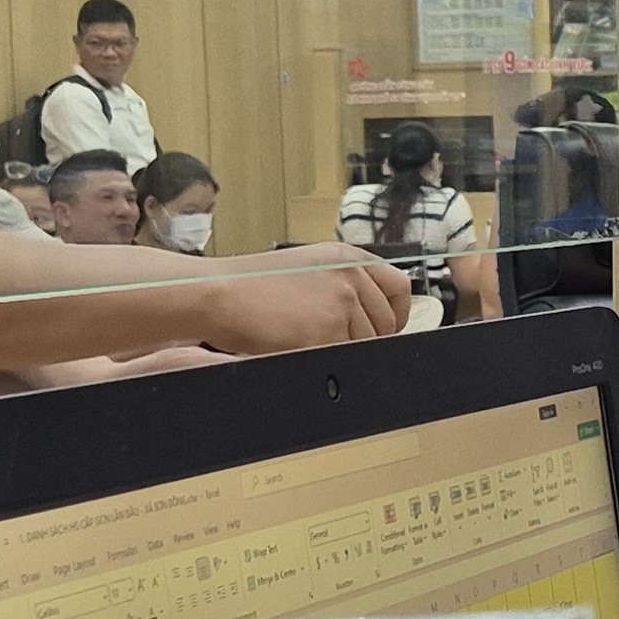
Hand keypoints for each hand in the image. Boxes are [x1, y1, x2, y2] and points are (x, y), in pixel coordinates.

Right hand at [191, 245, 408, 353]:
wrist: (219, 293)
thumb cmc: (252, 283)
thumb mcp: (307, 265)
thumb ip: (343, 281)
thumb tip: (370, 311)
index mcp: (348, 257)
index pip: (399, 287)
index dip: (396, 313)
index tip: (387, 327)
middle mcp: (350, 277)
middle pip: (386, 323)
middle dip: (366, 337)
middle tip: (335, 341)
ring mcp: (341, 305)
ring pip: (367, 344)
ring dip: (343, 350)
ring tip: (307, 339)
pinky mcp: (326, 333)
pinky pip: (344, 359)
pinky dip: (327, 361)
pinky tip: (301, 347)